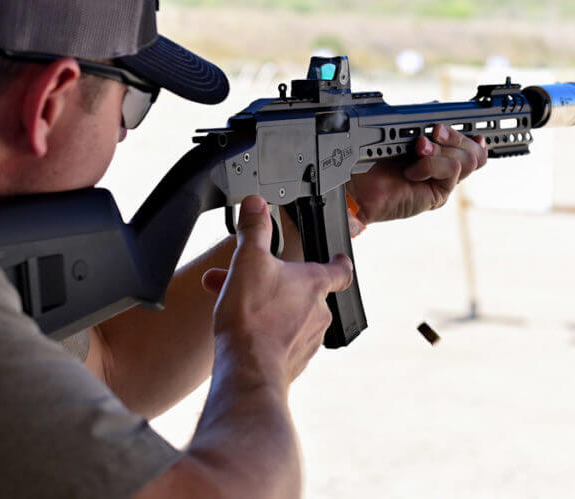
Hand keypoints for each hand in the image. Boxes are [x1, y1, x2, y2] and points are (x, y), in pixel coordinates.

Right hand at [202, 195, 353, 384]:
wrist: (248, 369)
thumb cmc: (253, 317)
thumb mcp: (248, 260)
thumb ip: (254, 230)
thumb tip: (256, 204)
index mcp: (314, 284)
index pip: (340, 269)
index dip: (339, 262)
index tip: (339, 258)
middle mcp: (319, 313)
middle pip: (303, 292)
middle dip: (275, 284)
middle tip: (248, 280)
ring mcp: (308, 341)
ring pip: (289, 316)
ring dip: (266, 307)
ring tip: (234, 304)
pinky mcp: (293, 363)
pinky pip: (281, 341)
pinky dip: (265, 332)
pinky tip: (241, 331)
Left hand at [347, 124, 487, 223]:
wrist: (357, 187)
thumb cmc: (371, 160)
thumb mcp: (397, 134)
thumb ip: (419, 121)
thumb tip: (436, 106)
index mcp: (439, 151)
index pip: (472, 143)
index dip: (475, 133)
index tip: (471, 121)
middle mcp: (444, 167)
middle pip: (476, 151)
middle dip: (456, 135)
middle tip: (434, 131)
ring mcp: (443, 182)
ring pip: (468, 160)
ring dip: (442, 149)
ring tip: (419, 148)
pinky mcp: (438, 195)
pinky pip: (451, 171)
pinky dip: (431, 165)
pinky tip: (411, 171)